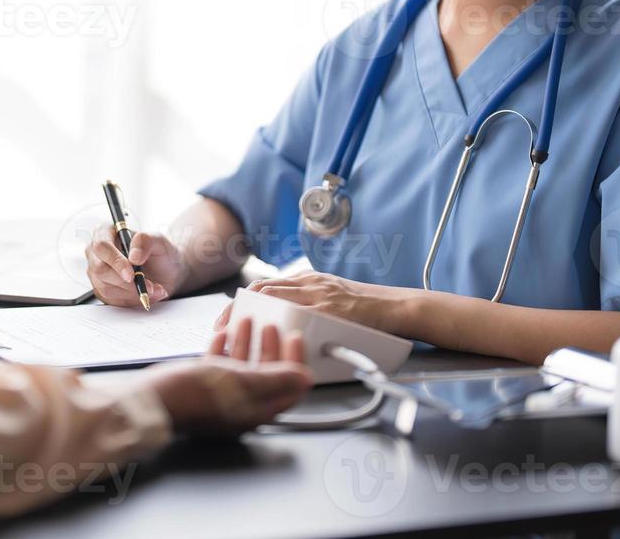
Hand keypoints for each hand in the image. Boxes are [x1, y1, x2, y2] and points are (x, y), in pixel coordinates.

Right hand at [84, 226, 184, 307]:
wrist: (165, 272)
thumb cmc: (159, 253)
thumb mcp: (159, 241)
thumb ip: (146, 242)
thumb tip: (133, 256)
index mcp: (106, 233)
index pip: (102, 246)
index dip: (115, 261)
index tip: (131, 275)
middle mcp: (97, 253)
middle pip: (100, 270)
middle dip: (127, 283)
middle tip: (149, 286)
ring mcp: (97, 273)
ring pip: (106, 288)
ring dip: (134, 293)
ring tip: (154, 289)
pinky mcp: (102, 290)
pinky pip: (112, 300)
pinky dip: (133, 300)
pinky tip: (146, 294)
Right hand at [143, 322, 310, 434]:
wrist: (152, 401)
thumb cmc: (194, 394)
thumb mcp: (240, 381)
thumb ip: (275, 378)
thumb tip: (305, 378)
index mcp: (256, 410)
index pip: (288, 387)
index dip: (295, 360)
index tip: (295, 336)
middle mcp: (241, 406)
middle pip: (266, 375)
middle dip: (271, 347)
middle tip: (272, 324)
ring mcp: (221, 398)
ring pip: (242, 367)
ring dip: (248, 343)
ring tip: (248, 321)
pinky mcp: (201, 389)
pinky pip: (219, 367)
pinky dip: (224, 349)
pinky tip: (222, 335)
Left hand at [212, 273, 412, 335]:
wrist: (397, 307)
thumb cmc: (367, 310)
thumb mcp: (332, 298)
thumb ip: (308, 304)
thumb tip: (282, 320)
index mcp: (308, 281)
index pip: (264, 286)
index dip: (241, 303)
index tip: (225, 319)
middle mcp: (310, 283)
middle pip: (261, 290)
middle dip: (237, 310)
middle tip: (222, 330)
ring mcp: (319, 295)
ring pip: (274, 298)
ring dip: (251, 317)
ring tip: (236, 335)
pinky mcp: (331, 310)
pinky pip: (298, 314)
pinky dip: (278, 324)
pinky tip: (264, 337)